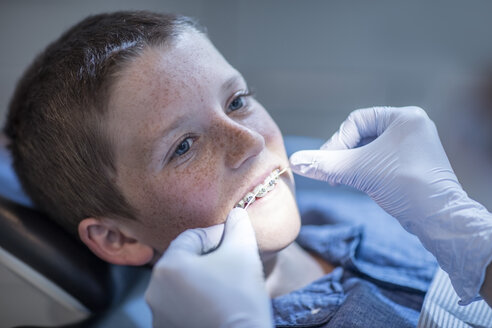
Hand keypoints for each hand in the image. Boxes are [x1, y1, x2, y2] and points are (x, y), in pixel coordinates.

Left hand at [145, 208, 272, 327]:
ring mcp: (158, 315)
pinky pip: (181, 307)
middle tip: (232, 263)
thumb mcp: (243, 253)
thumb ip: (238, 227)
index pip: (192, 237)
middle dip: (208, 258)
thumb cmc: (240, 299)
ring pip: (182, 285)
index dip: (217, 236)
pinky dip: (196, 302)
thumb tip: (237, 213)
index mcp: (168, 266)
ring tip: (226, 286)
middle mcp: (154, 290)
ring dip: (201, 280)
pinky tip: (217, 306)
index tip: (235, 242)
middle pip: (185, 261)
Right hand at [289, 106, 491, 303]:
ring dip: (352, 163)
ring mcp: (413, 144)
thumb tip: (294, 161)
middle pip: (362, 134)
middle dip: (344, 154)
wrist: (439, 218)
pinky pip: (380, 159)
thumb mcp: (358, 170)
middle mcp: (411, 126)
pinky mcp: (412, 162)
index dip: (338, 142)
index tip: (329, 164)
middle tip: (332, 174)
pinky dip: (365, 169)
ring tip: (342, 180)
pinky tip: (357, 181)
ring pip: (369, 148)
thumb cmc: (404, 185)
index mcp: (404, 117)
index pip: (356, 121)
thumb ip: (324, 164)